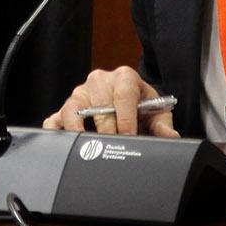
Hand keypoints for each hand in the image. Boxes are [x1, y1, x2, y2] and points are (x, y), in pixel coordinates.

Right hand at [42, 65, 179, 136]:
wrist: (131, 99)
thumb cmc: (143, 105)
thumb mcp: (157, 112)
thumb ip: (164, 126)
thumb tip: (171, 137)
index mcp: (124, 77)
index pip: (123, 95)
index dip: (126, 118)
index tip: (128, 136)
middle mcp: (100, 81)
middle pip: (99, 106)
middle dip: (107, 130)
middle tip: (111, 148)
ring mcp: (81, 93)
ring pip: (72, 109)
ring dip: (78, 130)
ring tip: (86, 148)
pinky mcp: (67, 107)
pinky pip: (55, 117)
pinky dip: (55, 131)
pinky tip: (62, 144)